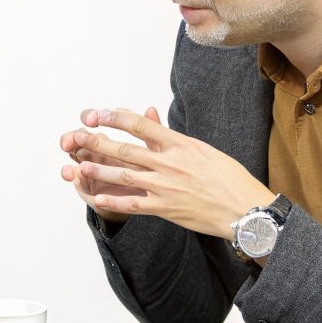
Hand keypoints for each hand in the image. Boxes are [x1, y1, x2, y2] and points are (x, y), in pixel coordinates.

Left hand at [59, 106, 275, 238]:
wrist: (245, 207)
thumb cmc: (227, 176)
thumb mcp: (201, 148)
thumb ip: (171, 136)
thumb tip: (149, 116)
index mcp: (179, 144)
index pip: (140, 125)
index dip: (114, 118)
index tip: (96, 113)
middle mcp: (169, 163)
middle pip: (126, 149)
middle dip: (98, 142)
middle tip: (76, 136)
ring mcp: (166, 186)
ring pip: (124, 176)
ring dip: (99, 171)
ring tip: (79, 166)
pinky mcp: (166, 209)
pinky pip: (134, 204)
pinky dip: (114, 202)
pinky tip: (97, 199)